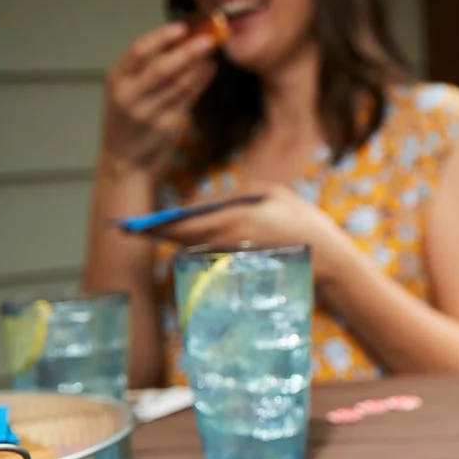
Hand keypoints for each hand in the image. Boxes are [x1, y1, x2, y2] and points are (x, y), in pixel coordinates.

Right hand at [100, 22, 217, 176]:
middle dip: (186, 52)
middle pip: (160, 68)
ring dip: (198, 66)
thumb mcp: (127, 90)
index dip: (160, 37)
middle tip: (209, 38)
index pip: (137, 52)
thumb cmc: (129, 119)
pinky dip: (200, 82)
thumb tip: (181, 37)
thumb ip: (146, 68)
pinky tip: (210, 70)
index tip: (181, 27)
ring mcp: (146, 113)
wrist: (124, 162)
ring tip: (212, 50)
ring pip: (177, 84)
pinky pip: (186, 99)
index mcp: (116, 80)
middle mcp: (128, 96)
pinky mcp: (164, 127)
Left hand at [155, 183, 347, 275]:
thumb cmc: (303, 220)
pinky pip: (211, 255)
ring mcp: (234, 255)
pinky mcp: (241, 265)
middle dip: (159, 234)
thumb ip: (241, 193)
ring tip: (156, 233)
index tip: (137, 225)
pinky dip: (196, 248)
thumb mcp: (275, 193)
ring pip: (194, 248)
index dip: (159, 224)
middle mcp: (228, 239)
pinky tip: (188, 243)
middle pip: (183, 238)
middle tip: (134, 230)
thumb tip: (216, 200)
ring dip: (176, 241)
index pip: (187, 222)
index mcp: (234, 217)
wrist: (325, 258)